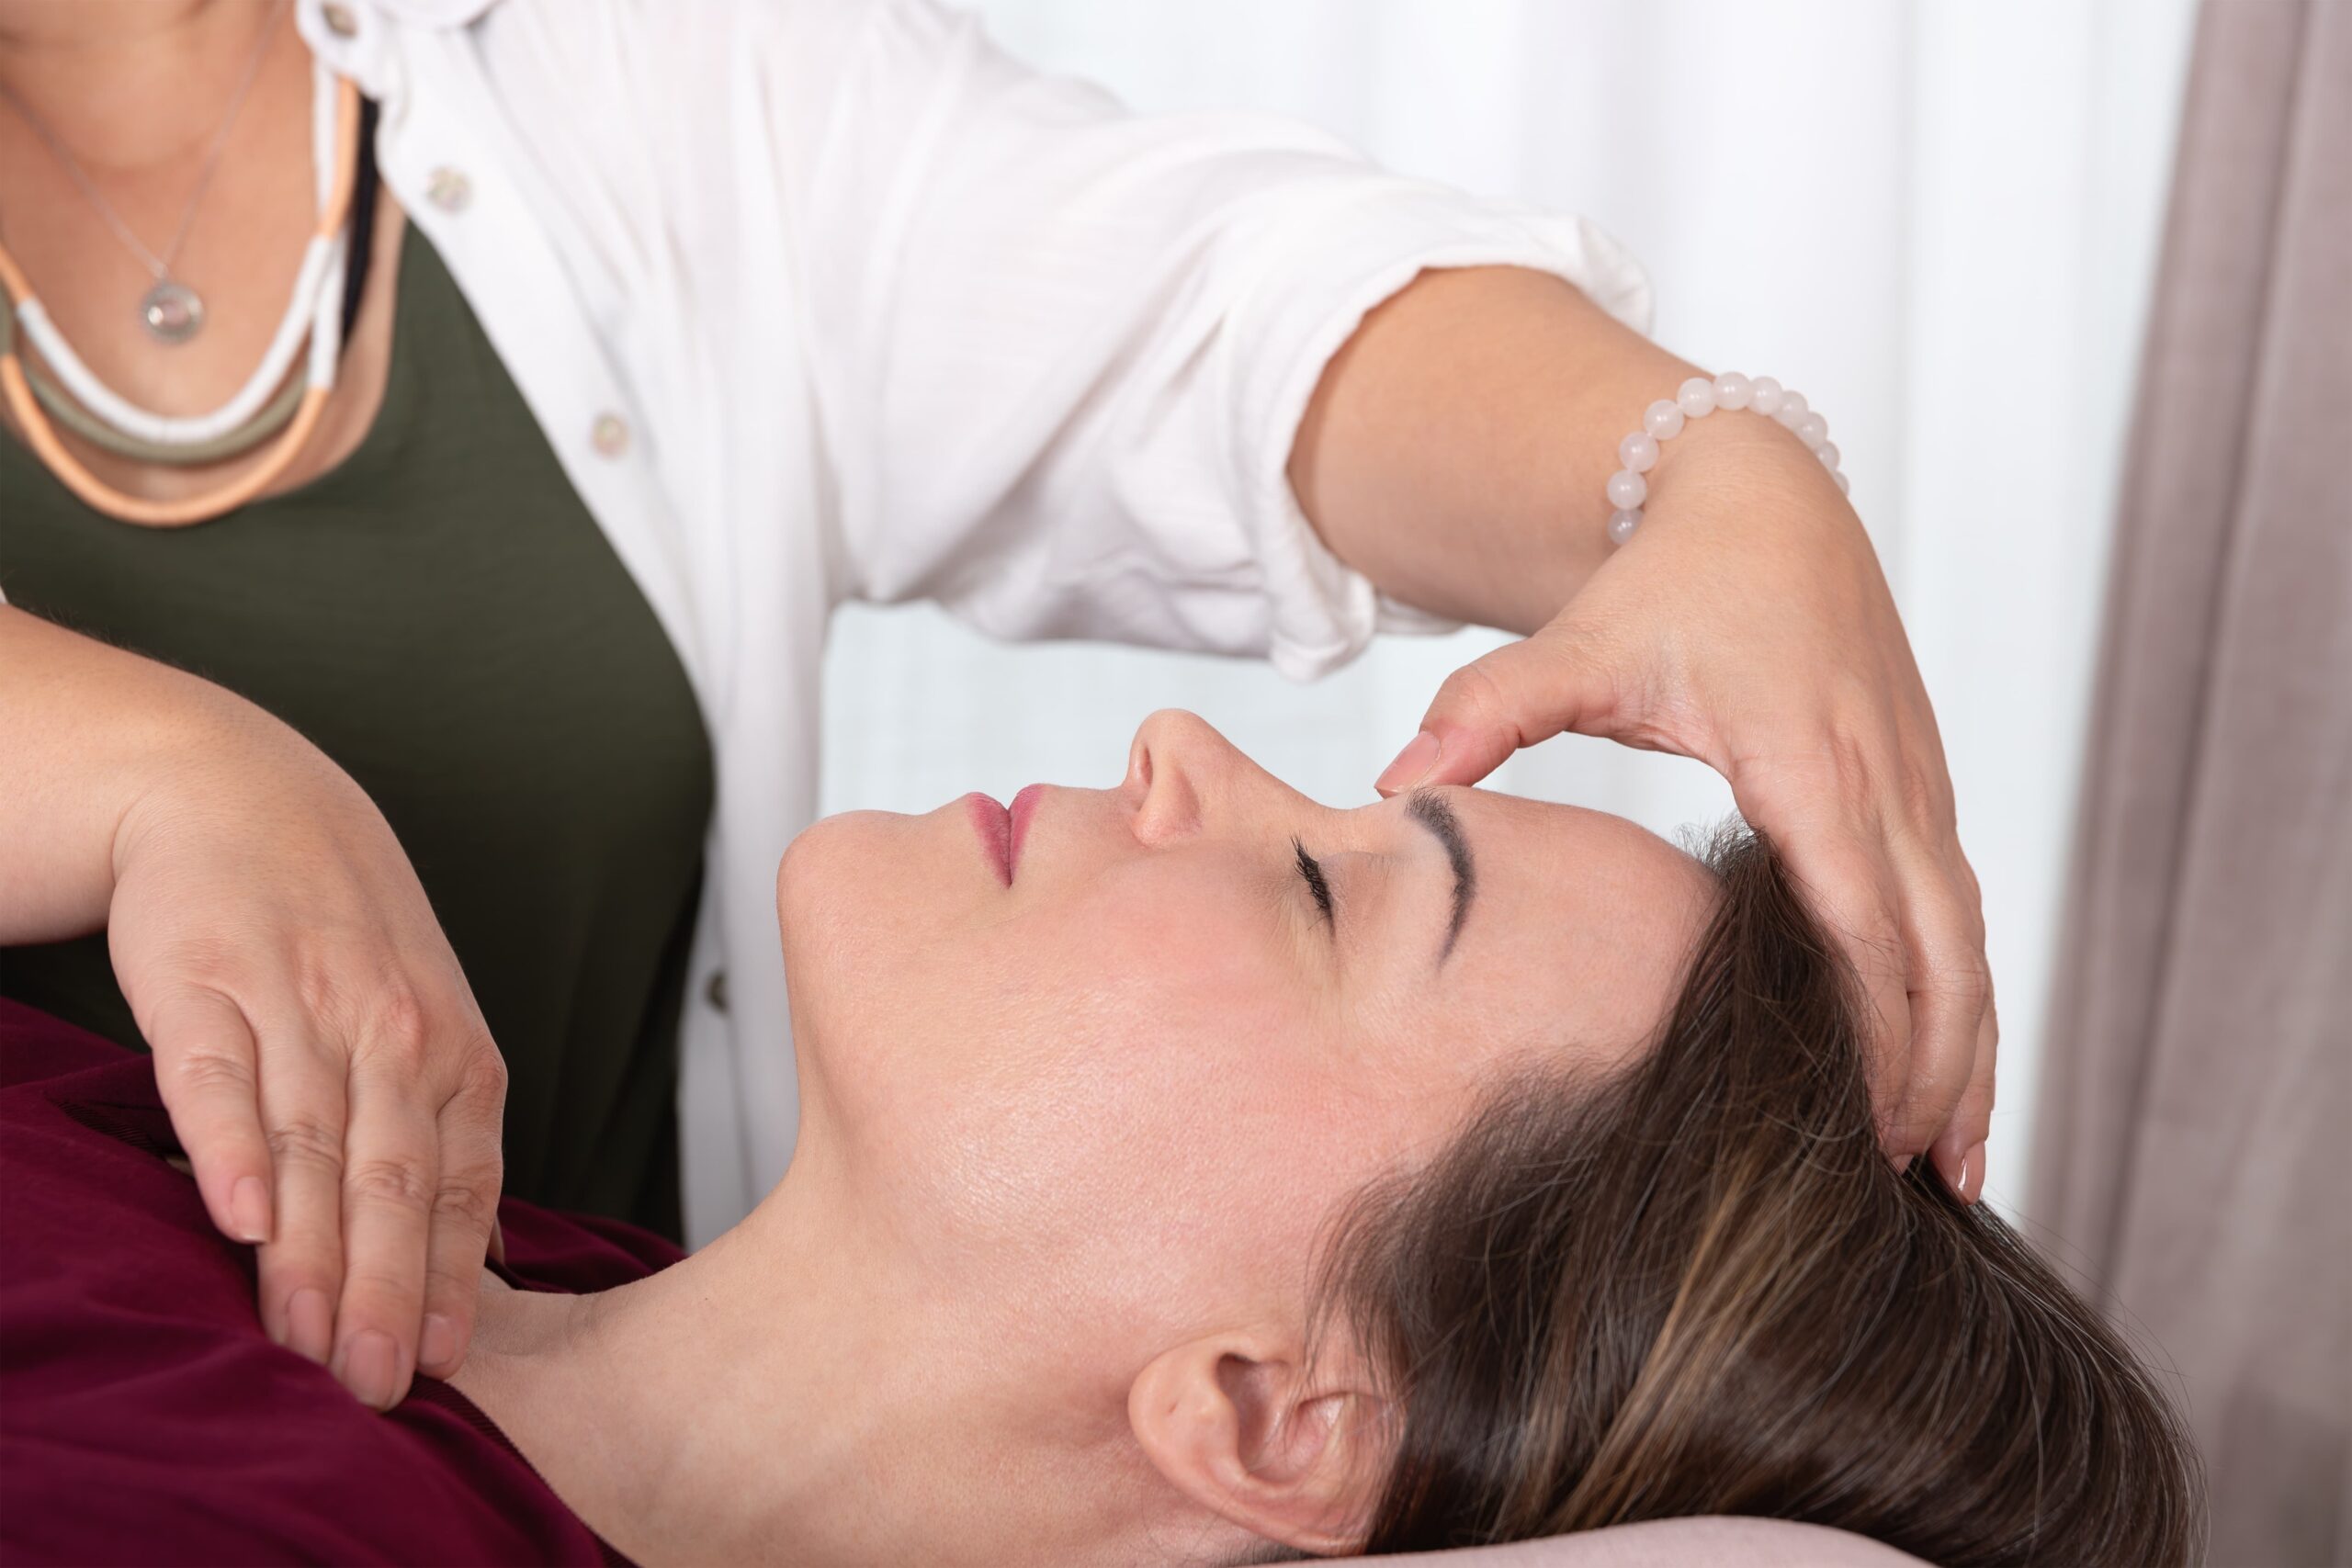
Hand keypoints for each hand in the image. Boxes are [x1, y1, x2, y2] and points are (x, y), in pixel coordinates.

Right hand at [106, 717, 506, 1405]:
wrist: (241, 793)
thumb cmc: (343, 930)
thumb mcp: (423, 1017)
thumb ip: (443, 1132)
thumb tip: (478, 1260)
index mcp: (453, 1050)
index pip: (460, 1184)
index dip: (446, 1279)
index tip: (438, 1367)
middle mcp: (388, 1031)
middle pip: (391, 1182)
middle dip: (385, 1292)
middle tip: (373, 1386)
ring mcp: (298, 1005)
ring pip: (312, 1147)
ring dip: (310, 1252)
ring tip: (305, 1340)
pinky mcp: (206, 984)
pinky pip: (219, 1079)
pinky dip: (232, 1149)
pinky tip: (242, 1216)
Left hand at [1375, 432, 1994, 1198]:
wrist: (1764, 498)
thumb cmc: (1672, 580)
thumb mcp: (1576, 642)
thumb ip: (1488, 709)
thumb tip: (1394, 781)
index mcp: (1804, 757)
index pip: (1852, 911)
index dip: (1865, 1021)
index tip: (1853, 1120)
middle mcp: (1884, 778)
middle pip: (1938, 948)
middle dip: (1936, 1066)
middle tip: (1917, 1182)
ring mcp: (1918, 786)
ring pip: (1968, 938)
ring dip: (1970, 1048)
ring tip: (1956, 1169)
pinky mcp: (1924, 792)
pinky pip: (1959, 912)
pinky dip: (1965, 997)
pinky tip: (1953, 1073)